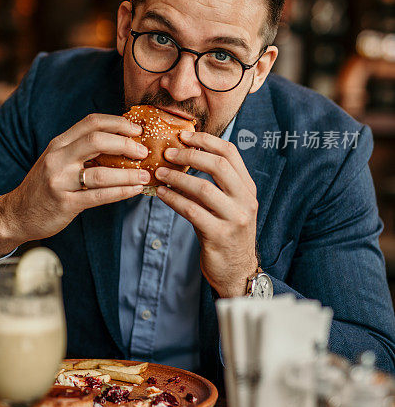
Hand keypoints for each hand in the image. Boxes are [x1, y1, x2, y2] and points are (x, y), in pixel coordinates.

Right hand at [0, 113, 148, 254]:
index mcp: (59, 143)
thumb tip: (121, 141)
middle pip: (96, 141)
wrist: (17, 214)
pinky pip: (98, 196)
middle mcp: (58, 158)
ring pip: (100, 172)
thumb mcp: (58, 160)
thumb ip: (81, 150)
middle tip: (144, 151)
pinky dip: (120, 192)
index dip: (118, 122)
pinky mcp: (65, 203)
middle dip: (125, 144)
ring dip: (128, 173)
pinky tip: (134, 190)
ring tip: (145, 175)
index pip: (91, 122)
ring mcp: (60, 181)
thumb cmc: (44, 186)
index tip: (137, 129)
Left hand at [154, 131, 257, 297]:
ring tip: (159, 173)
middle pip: (218, 166)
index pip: (230, 153)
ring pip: (203, 188)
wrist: (237, 270)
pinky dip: (174, 199)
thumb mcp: (227, 204)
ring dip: (177, 178)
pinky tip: (161, 194)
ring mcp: (235, 219)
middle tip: (167, 153)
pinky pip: (192, 211)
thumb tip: (182, 156)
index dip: (207, 140)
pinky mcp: (219, 235)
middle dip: (189, 155)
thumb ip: (213, 183)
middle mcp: (246, 200)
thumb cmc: (225, 232)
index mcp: (247, 188)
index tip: (184, 135)